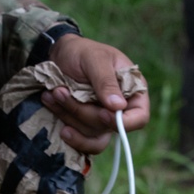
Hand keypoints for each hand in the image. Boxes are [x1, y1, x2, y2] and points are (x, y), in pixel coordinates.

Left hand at [45, 33, 149, 154]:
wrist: (59, 56)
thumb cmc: (81, 52)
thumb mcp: (95, 59)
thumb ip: (105, 81)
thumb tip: (118, 106)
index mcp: (132, 91)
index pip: (139, 117)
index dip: (124, 122)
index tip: (103, 113)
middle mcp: (120, 109)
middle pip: (108, 127)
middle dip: (82, 111)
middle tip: (60, 91)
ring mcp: (102, 120)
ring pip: (91, 135)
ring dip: (69, 116)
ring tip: (54, 93)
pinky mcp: (85, 126)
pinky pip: (82, 141)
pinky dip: (68, 131)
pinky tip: (55, 113)